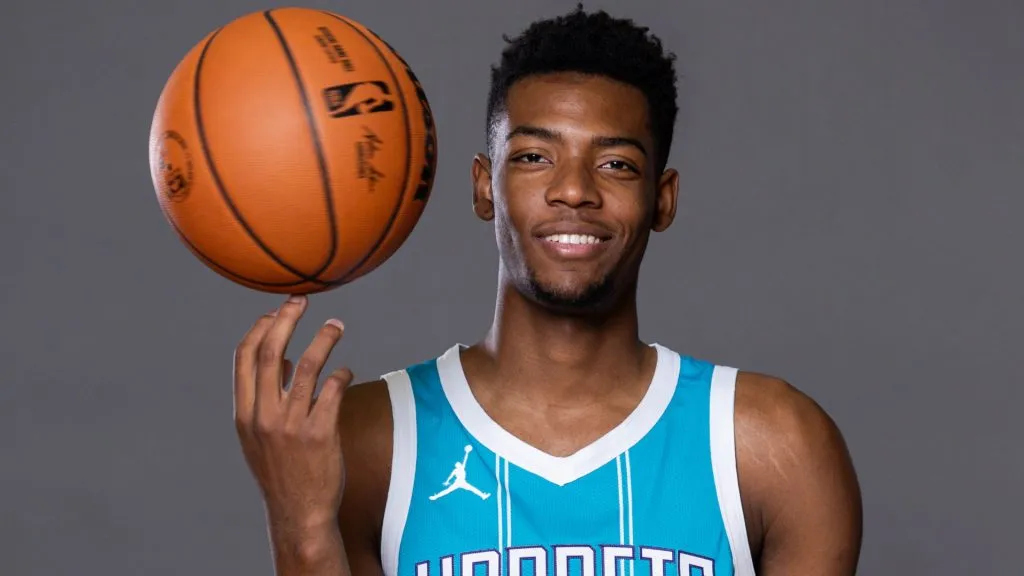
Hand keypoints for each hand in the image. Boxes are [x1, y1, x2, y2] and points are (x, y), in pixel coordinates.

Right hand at [233, 295, 352, 534]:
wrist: (298, 510)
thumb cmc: (281, 469)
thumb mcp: (258, 435)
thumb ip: (264, 397)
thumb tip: (282, 357)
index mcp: (244, 413)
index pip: (244, 357)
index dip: (259, 328)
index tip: (275, 311)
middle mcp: (264, 415)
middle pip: (271, 352)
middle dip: (287, 319)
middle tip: (303, 301)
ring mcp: (292, 424)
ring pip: (308, 365)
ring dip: (324, 338)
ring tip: (336, 325)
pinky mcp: (321, 432)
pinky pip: (333, 389)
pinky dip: (342, 373)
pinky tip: (347, 372)